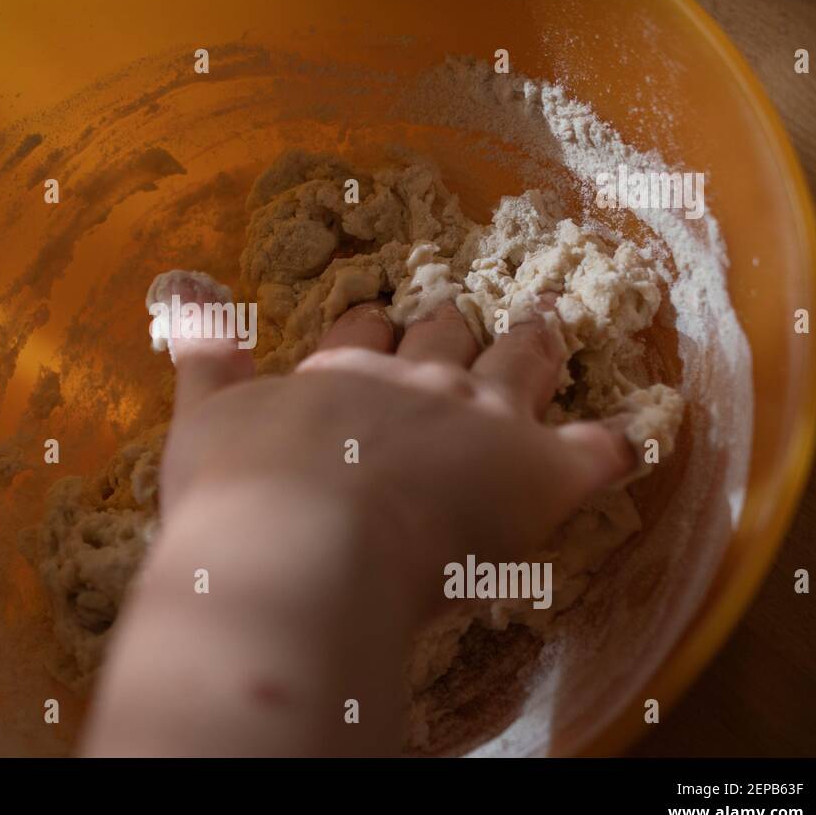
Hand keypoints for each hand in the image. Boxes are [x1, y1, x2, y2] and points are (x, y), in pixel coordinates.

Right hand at [160, 299, 634, 591]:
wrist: (303, 542)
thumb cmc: (242, 490)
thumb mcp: (205, 413)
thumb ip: (201, 344)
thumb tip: (176, 272)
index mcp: (343, 370)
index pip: (364, 330)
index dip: (373, 323)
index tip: (378, 316)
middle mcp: (418, 379)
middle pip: (445, 335)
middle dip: (454, 321)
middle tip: (467, 307)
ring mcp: (484, 416)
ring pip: (520, 363)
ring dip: (535, 341)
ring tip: (550, 320)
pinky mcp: (539, 469)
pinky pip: (596, 449)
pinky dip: (619, 441)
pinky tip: (639, 432)